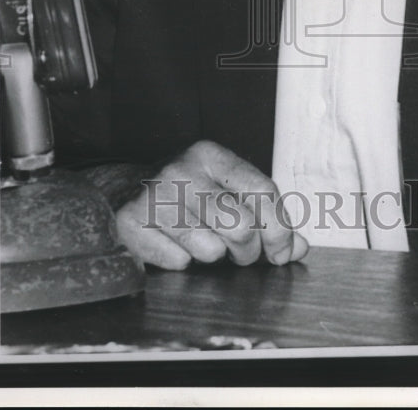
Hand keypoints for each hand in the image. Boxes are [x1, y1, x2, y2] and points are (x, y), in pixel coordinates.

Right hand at [115, 140, 308, 269]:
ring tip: (199, 241)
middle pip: (241, 225)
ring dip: (212, 257)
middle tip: (241, 254)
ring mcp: (154, 196)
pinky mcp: (132, 224)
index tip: (283, 252)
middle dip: (249, 251)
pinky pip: (177, 262)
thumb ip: (263, 215)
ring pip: (210, 250)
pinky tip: (171, 244)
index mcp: (210, 155)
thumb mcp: (223, 190)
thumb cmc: (183, 193)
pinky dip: (180, 261)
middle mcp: (182, 170)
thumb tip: (298, 248)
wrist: (118, 191)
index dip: (280, 228)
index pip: (262, 189)